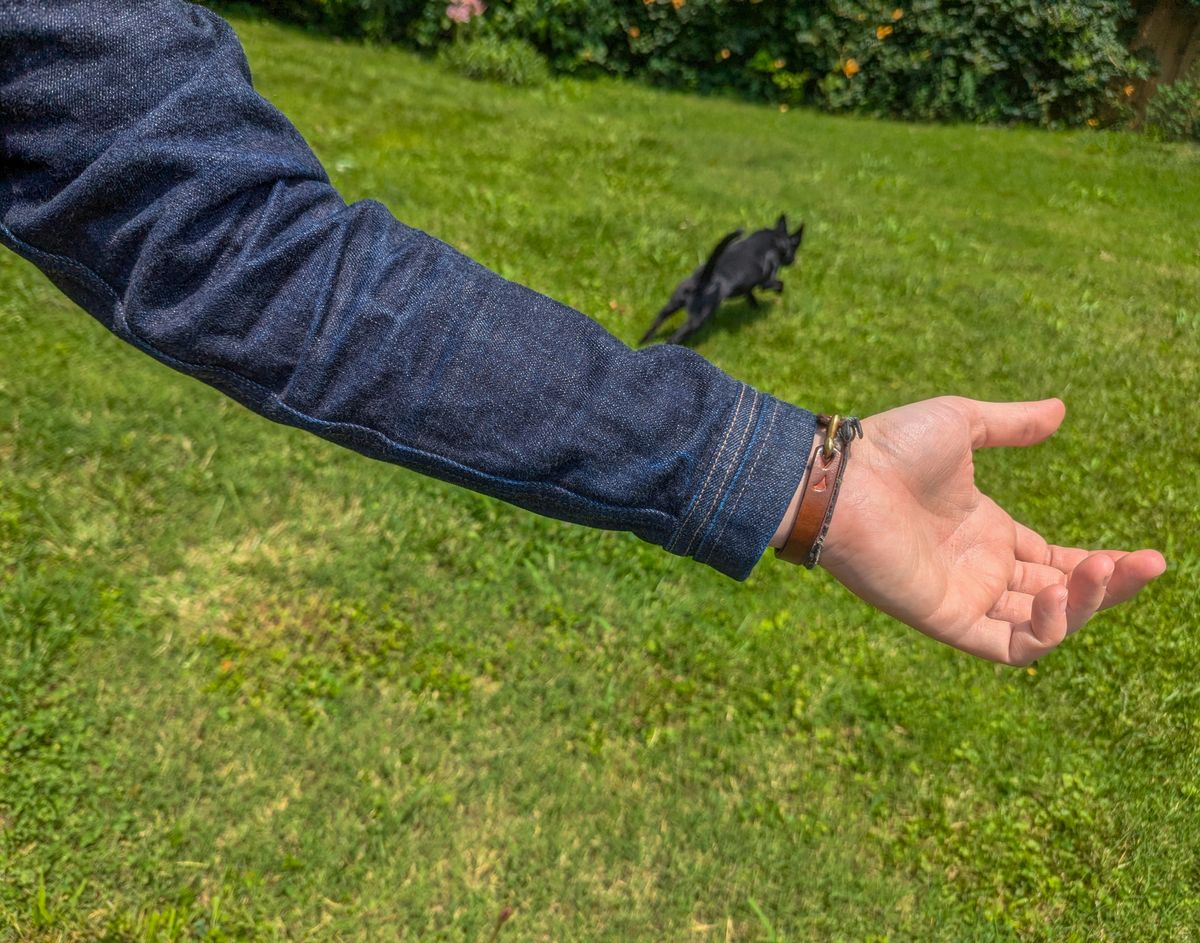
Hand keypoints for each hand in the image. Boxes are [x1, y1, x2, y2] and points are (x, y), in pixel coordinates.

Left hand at [814, 396, 1165, 665]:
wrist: (840, 477)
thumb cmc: (888, 448)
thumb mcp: (962, 424)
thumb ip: (1011, 425)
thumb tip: (1061, 410)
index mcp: (983, 532)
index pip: (1052, 561)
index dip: (1097, 565)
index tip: (1144, 556)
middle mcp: (977, 570)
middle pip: (1058, 595)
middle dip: (1107, 585)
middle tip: (1149, 563)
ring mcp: (963, 597)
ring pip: (1042, 624)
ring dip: (1085, 605)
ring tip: (1108, 569)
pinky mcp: (945, 619)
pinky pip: (1007, 647)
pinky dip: (1045, 631)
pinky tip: (1062, 594)